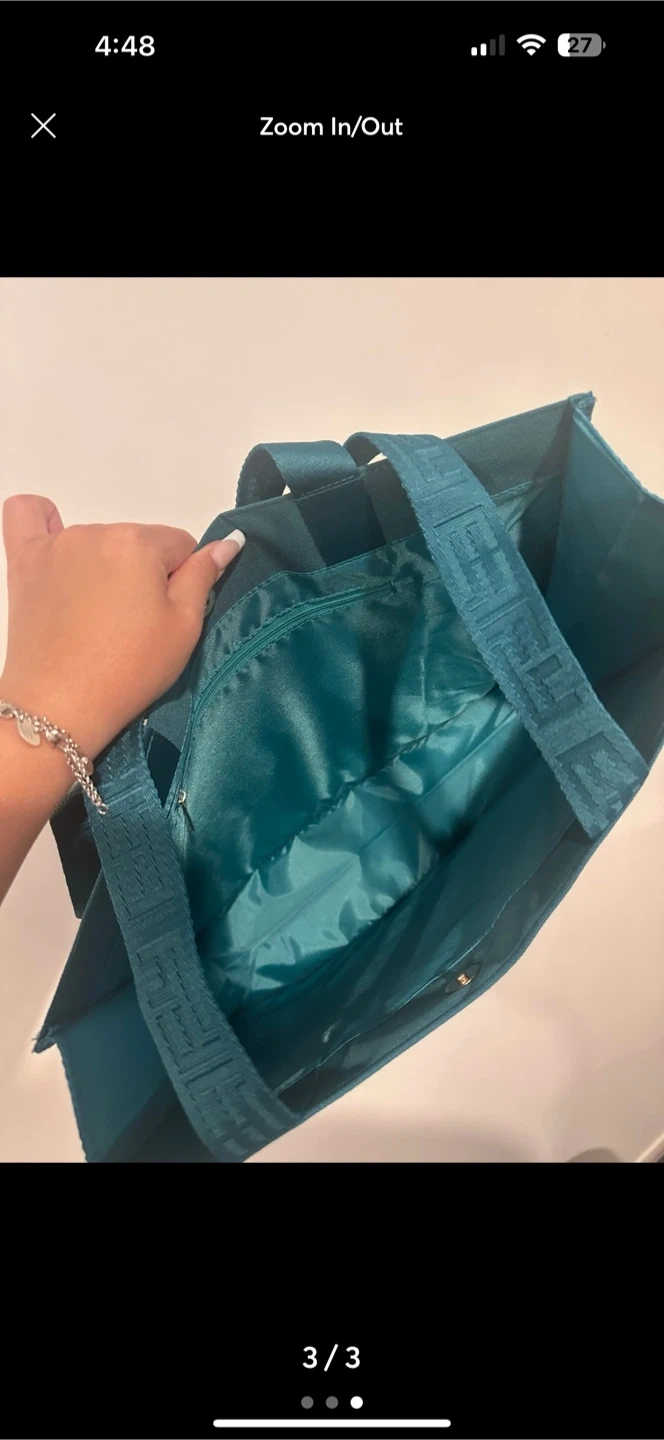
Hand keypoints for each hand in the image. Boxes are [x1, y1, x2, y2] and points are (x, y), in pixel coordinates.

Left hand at [1, 494, 244, 760]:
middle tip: (132, 625)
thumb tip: (228, 541)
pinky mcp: (24, 563)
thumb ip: (204, 575)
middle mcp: (95, 532)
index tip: (164, 617)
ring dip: (105, 566)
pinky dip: (44, 522)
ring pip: (98, 541)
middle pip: (137, 543)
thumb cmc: (129, 670)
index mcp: (138, 543)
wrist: (61, 706)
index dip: (181, 581)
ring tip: (96, 616)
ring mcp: (56, 546)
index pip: (180, 546)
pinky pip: (27, 516)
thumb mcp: (183, 627)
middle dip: (143, 574)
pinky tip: (53, 541)